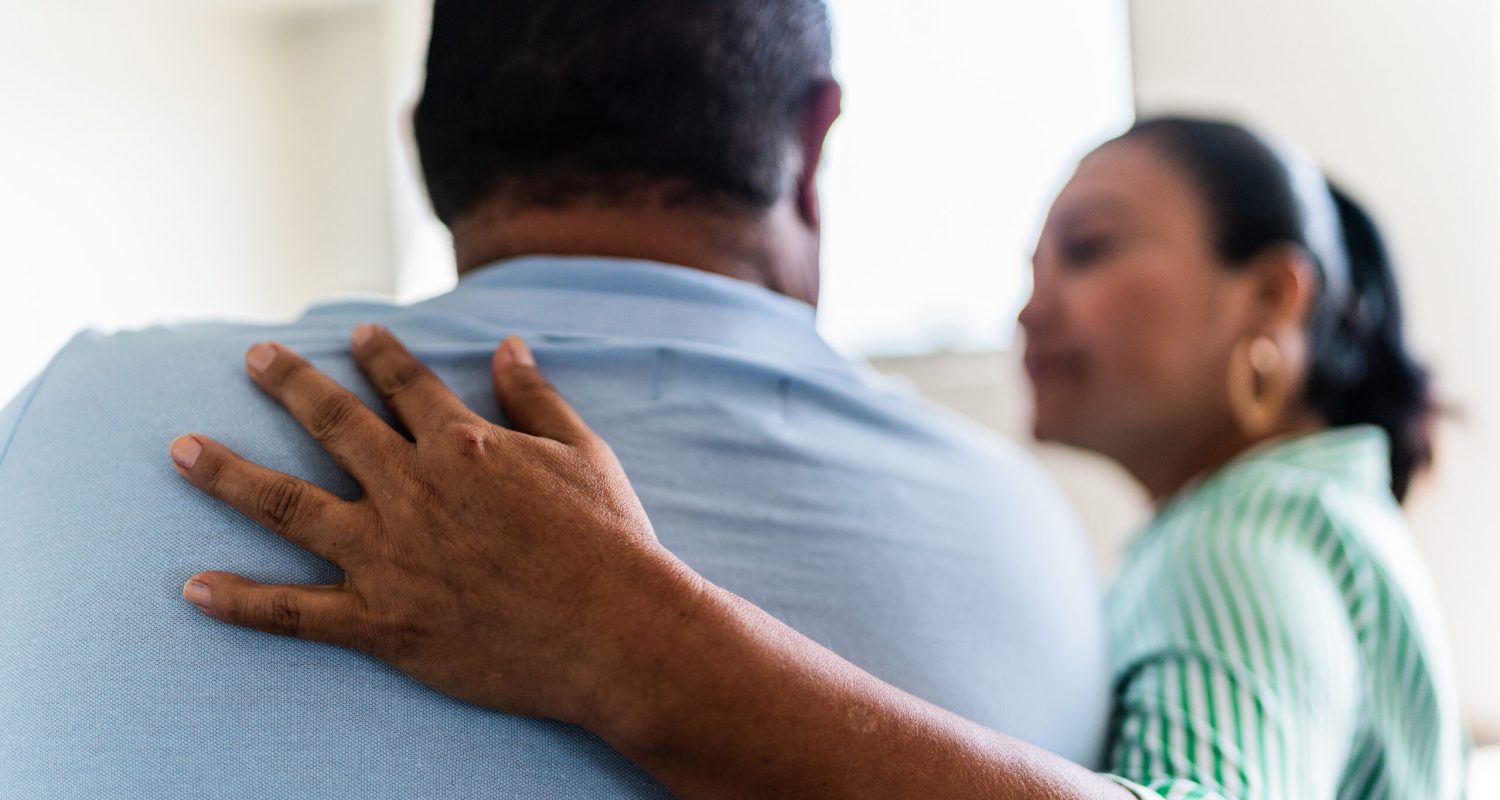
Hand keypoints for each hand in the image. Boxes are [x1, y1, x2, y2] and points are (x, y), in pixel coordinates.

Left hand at [169, 326, 702, 728]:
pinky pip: (295, 611)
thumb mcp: (582, 453)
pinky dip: (242, 601)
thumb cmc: (607, 540)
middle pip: (332, 423)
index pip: (404, 385)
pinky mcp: (381, 622)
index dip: (378, 355)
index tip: (355, 335)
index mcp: (461, 444)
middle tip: (254, 358)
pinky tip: (194, 587)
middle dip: (289, 384)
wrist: (613, 631)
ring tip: (182, 449)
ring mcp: (388, 556)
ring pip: (288, 505)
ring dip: (228, 474)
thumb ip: (536, 398)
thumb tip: (509, 347)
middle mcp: (411, 489)